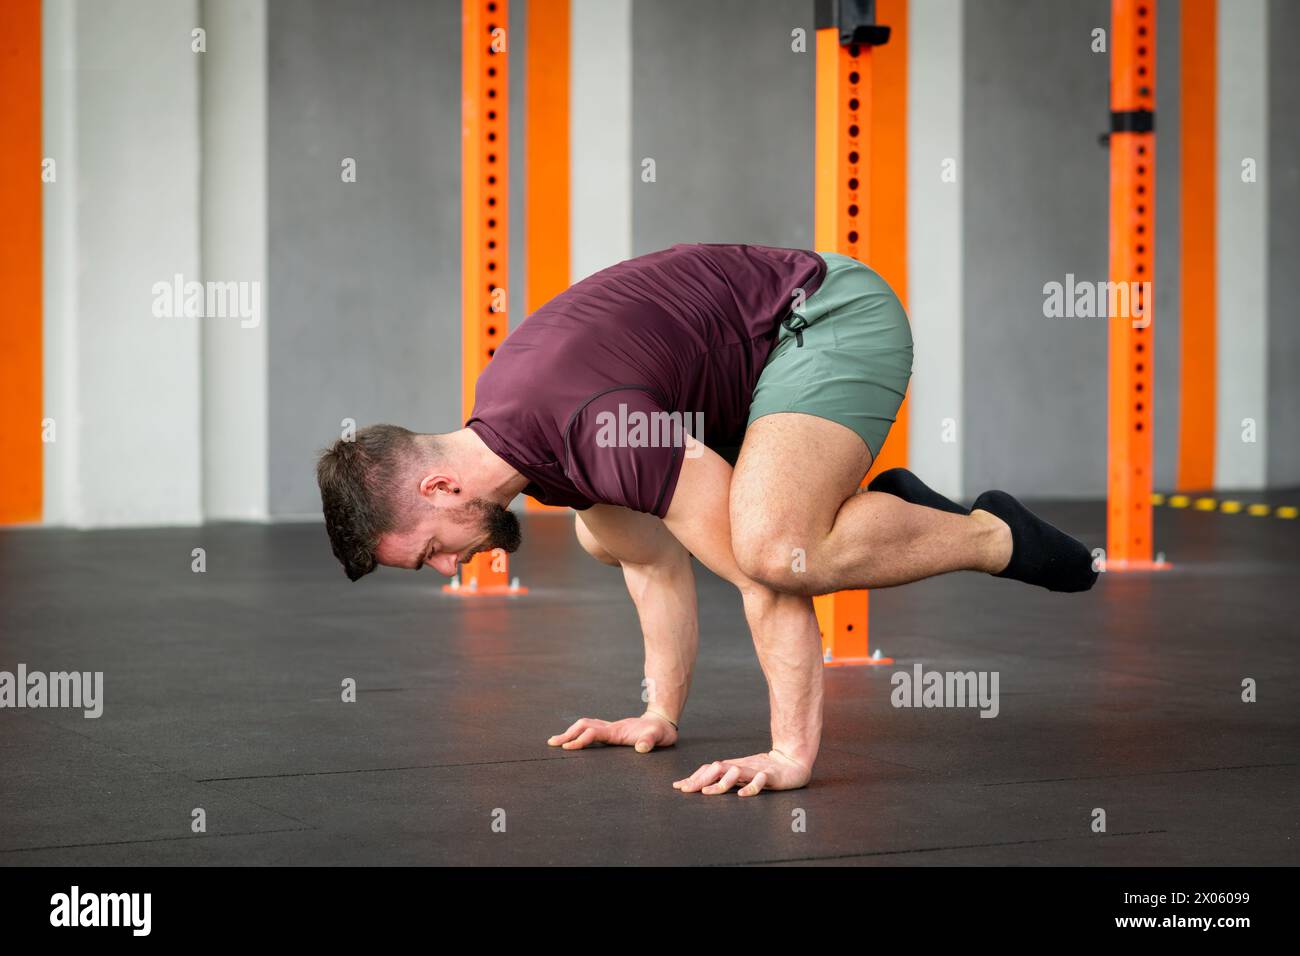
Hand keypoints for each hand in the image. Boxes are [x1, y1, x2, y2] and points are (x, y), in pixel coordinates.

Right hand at [547, 713, 677, 752]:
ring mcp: (610, 729)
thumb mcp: (659, 737)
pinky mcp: (611, 732)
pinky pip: (590, 730)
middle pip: (583, 726)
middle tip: (552, 743)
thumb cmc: (660, 732)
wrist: (662, 722)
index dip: (581, 740)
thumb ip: (650, 741)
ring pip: (585, 726)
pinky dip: (578, 733)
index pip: (594, 733)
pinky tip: (572, 739)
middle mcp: (610, 728)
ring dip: (570, 732)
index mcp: (617, 731)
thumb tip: (642, 748)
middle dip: (567, 734)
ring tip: (556, 742)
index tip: (567, 747)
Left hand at [673, 750, 811, 795]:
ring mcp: (755, 770)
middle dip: (701, 779)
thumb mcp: (741, 774)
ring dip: (721, 782)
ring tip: (709, 792)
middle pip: (717, 768)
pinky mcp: (771, 776)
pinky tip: (742, 795)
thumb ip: (724, 779)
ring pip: (736, 772)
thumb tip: (700, 786)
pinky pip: (760, 780)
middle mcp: (741, 766)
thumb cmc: (764, 770)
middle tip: (687, 790)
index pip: (709, 769)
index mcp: (733, 766)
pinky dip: (751, 787)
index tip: (678, 787)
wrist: (791, 762)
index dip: (694, 777)